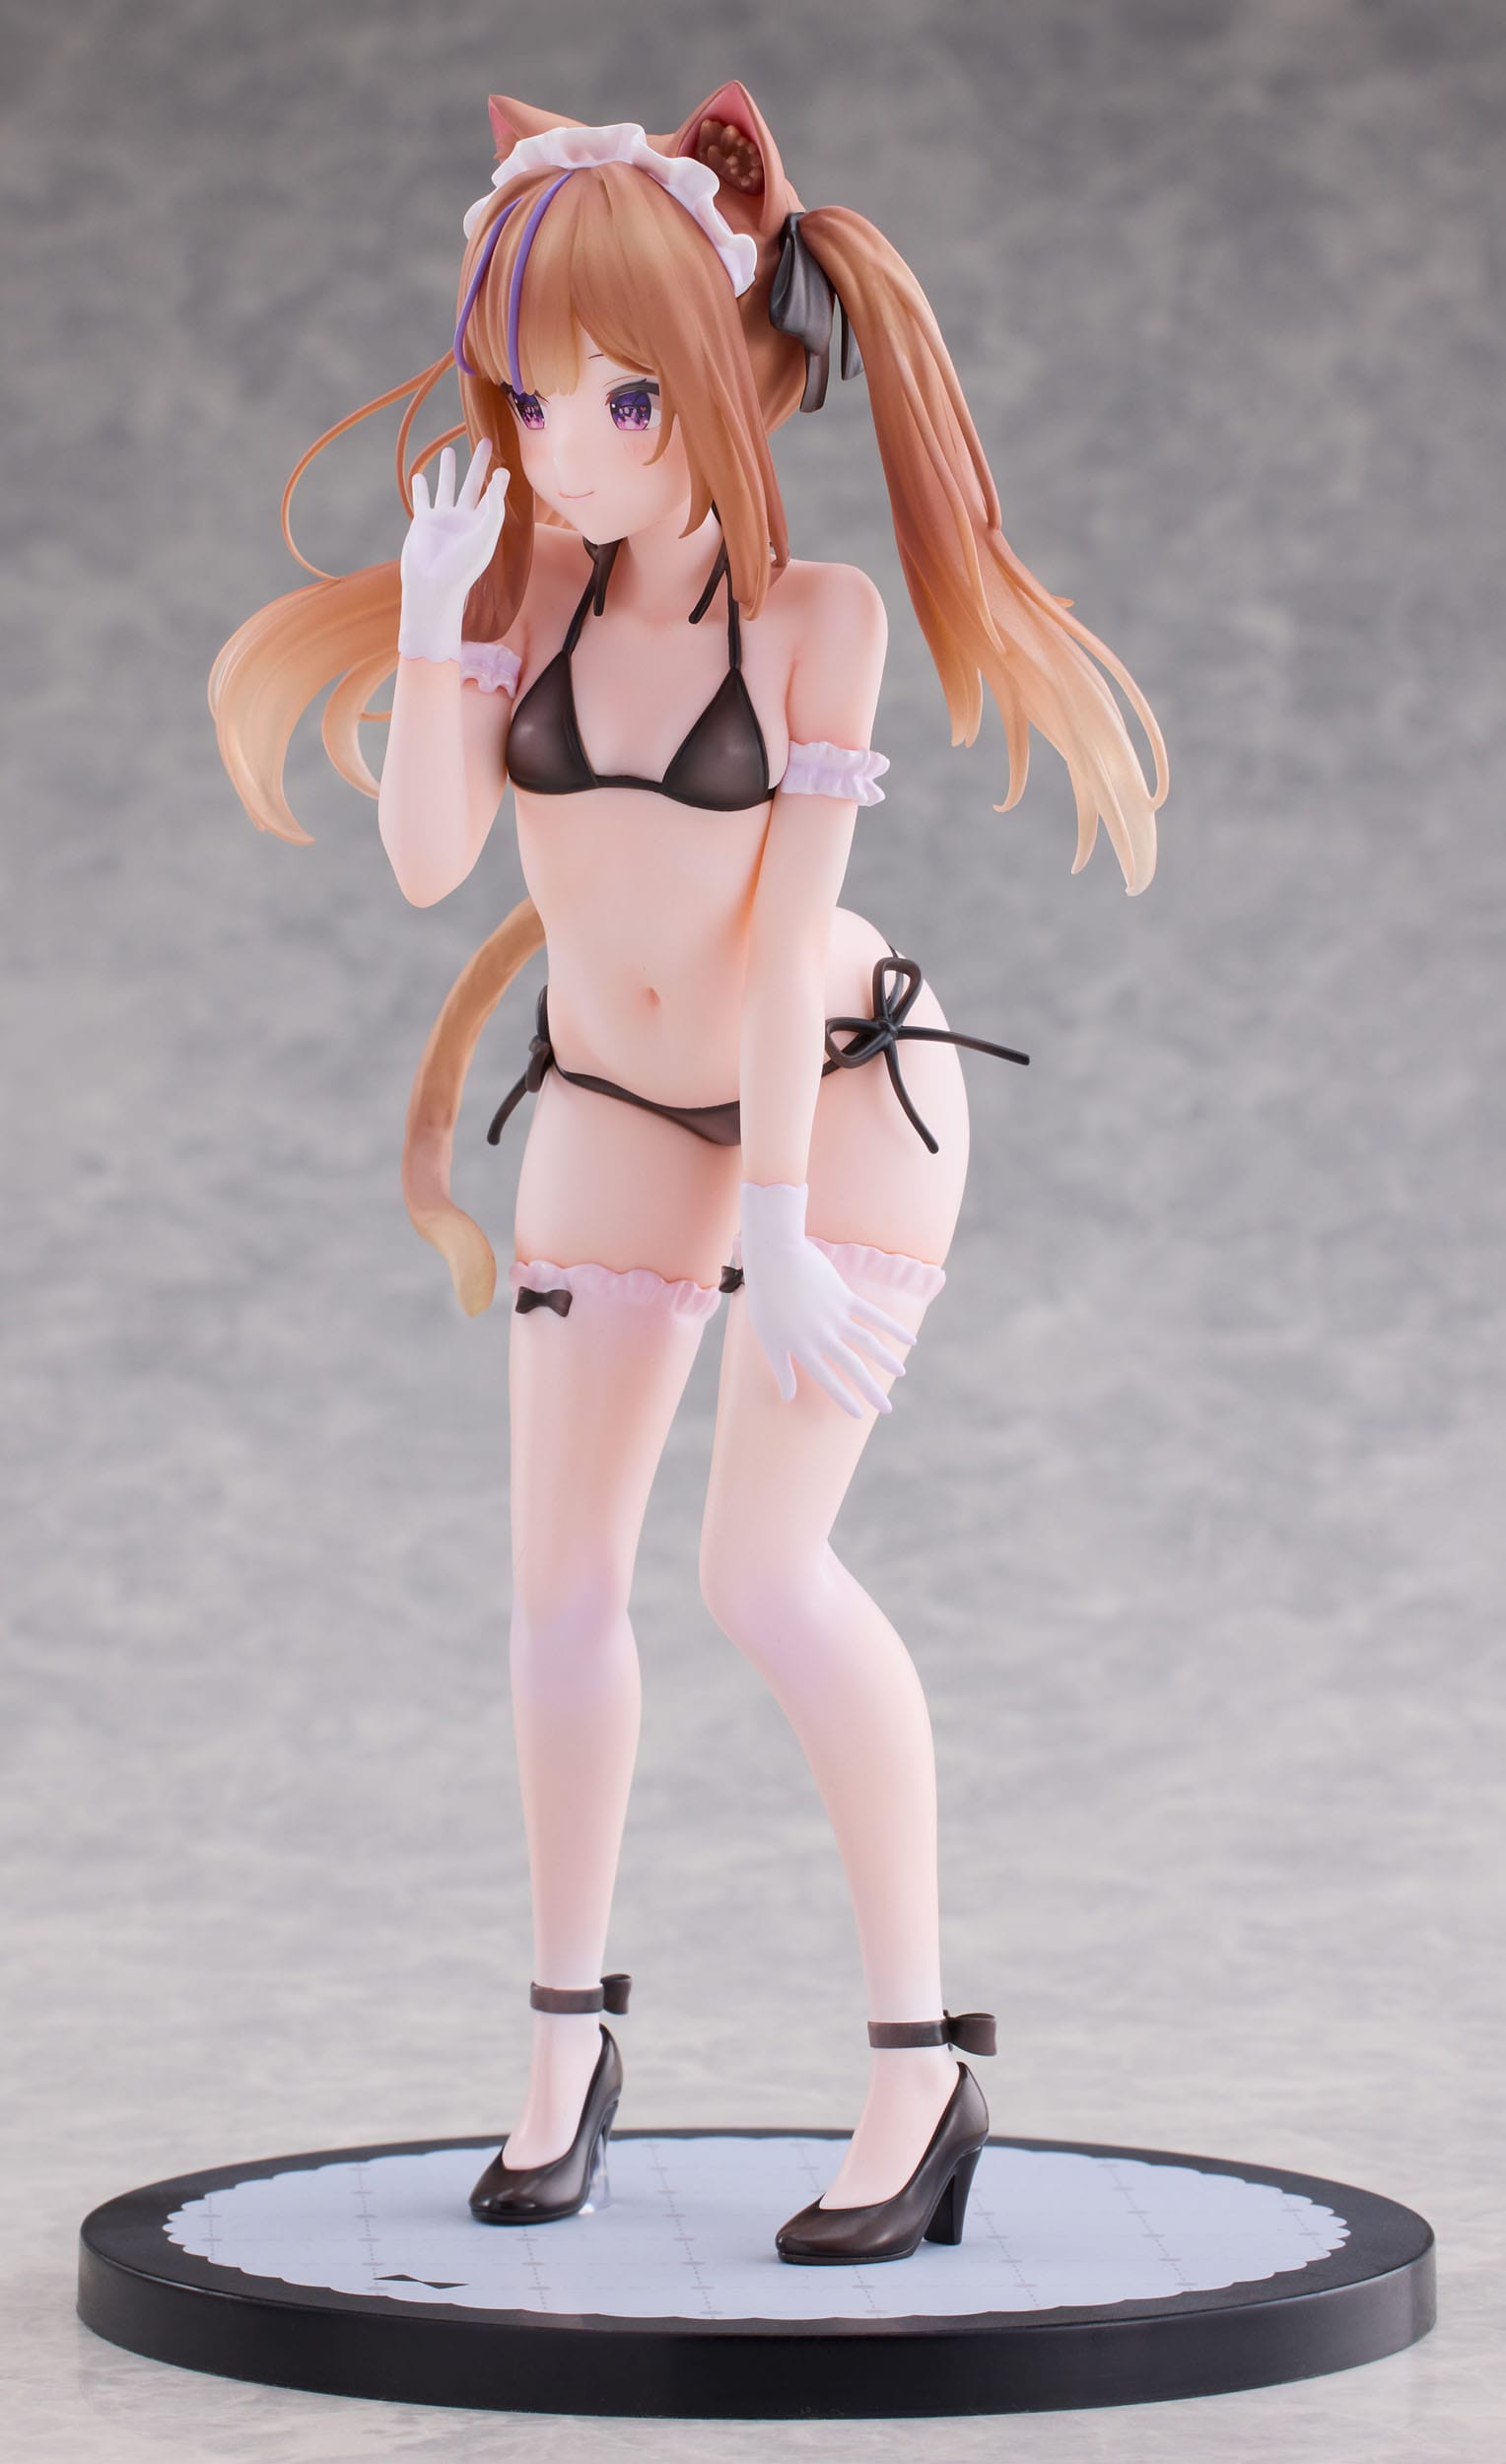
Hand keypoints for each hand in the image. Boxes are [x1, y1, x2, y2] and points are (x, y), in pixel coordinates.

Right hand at [397, 439, 508, 663]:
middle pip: (472, 483)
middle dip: (478, 463)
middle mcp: (464, 519)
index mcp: (482, 523)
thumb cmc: (463, 565)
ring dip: (447, 470)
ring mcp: (443, 519)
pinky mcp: (424, 521)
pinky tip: (419, 475)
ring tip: (448, 451)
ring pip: (446, 487)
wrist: (434, 585)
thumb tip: (502, 474)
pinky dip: (420, 488)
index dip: (499, 481)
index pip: (493, 496)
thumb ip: (494, 505)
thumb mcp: (485, 534)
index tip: (503, 465)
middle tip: (484, 441)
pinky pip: (422, 500)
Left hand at [737, 1180, 915, 1420]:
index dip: (844, 1399)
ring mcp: (836, 1316)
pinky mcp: (845, 1296)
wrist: (773, 1257)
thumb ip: (780, 1368)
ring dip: (886, 1360)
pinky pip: (874, 1315)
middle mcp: (822, 1336)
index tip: (860, 1414)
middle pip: (853, 1367)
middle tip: (887, 1408)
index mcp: (802, 1348)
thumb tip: (787, 1397)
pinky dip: (893, 1327)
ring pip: (868, 1343)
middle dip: (871, 1390)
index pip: (827, 1380)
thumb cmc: (764, 1298)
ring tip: (900, 1373)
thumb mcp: (767, 1338)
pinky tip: (909, 1339)